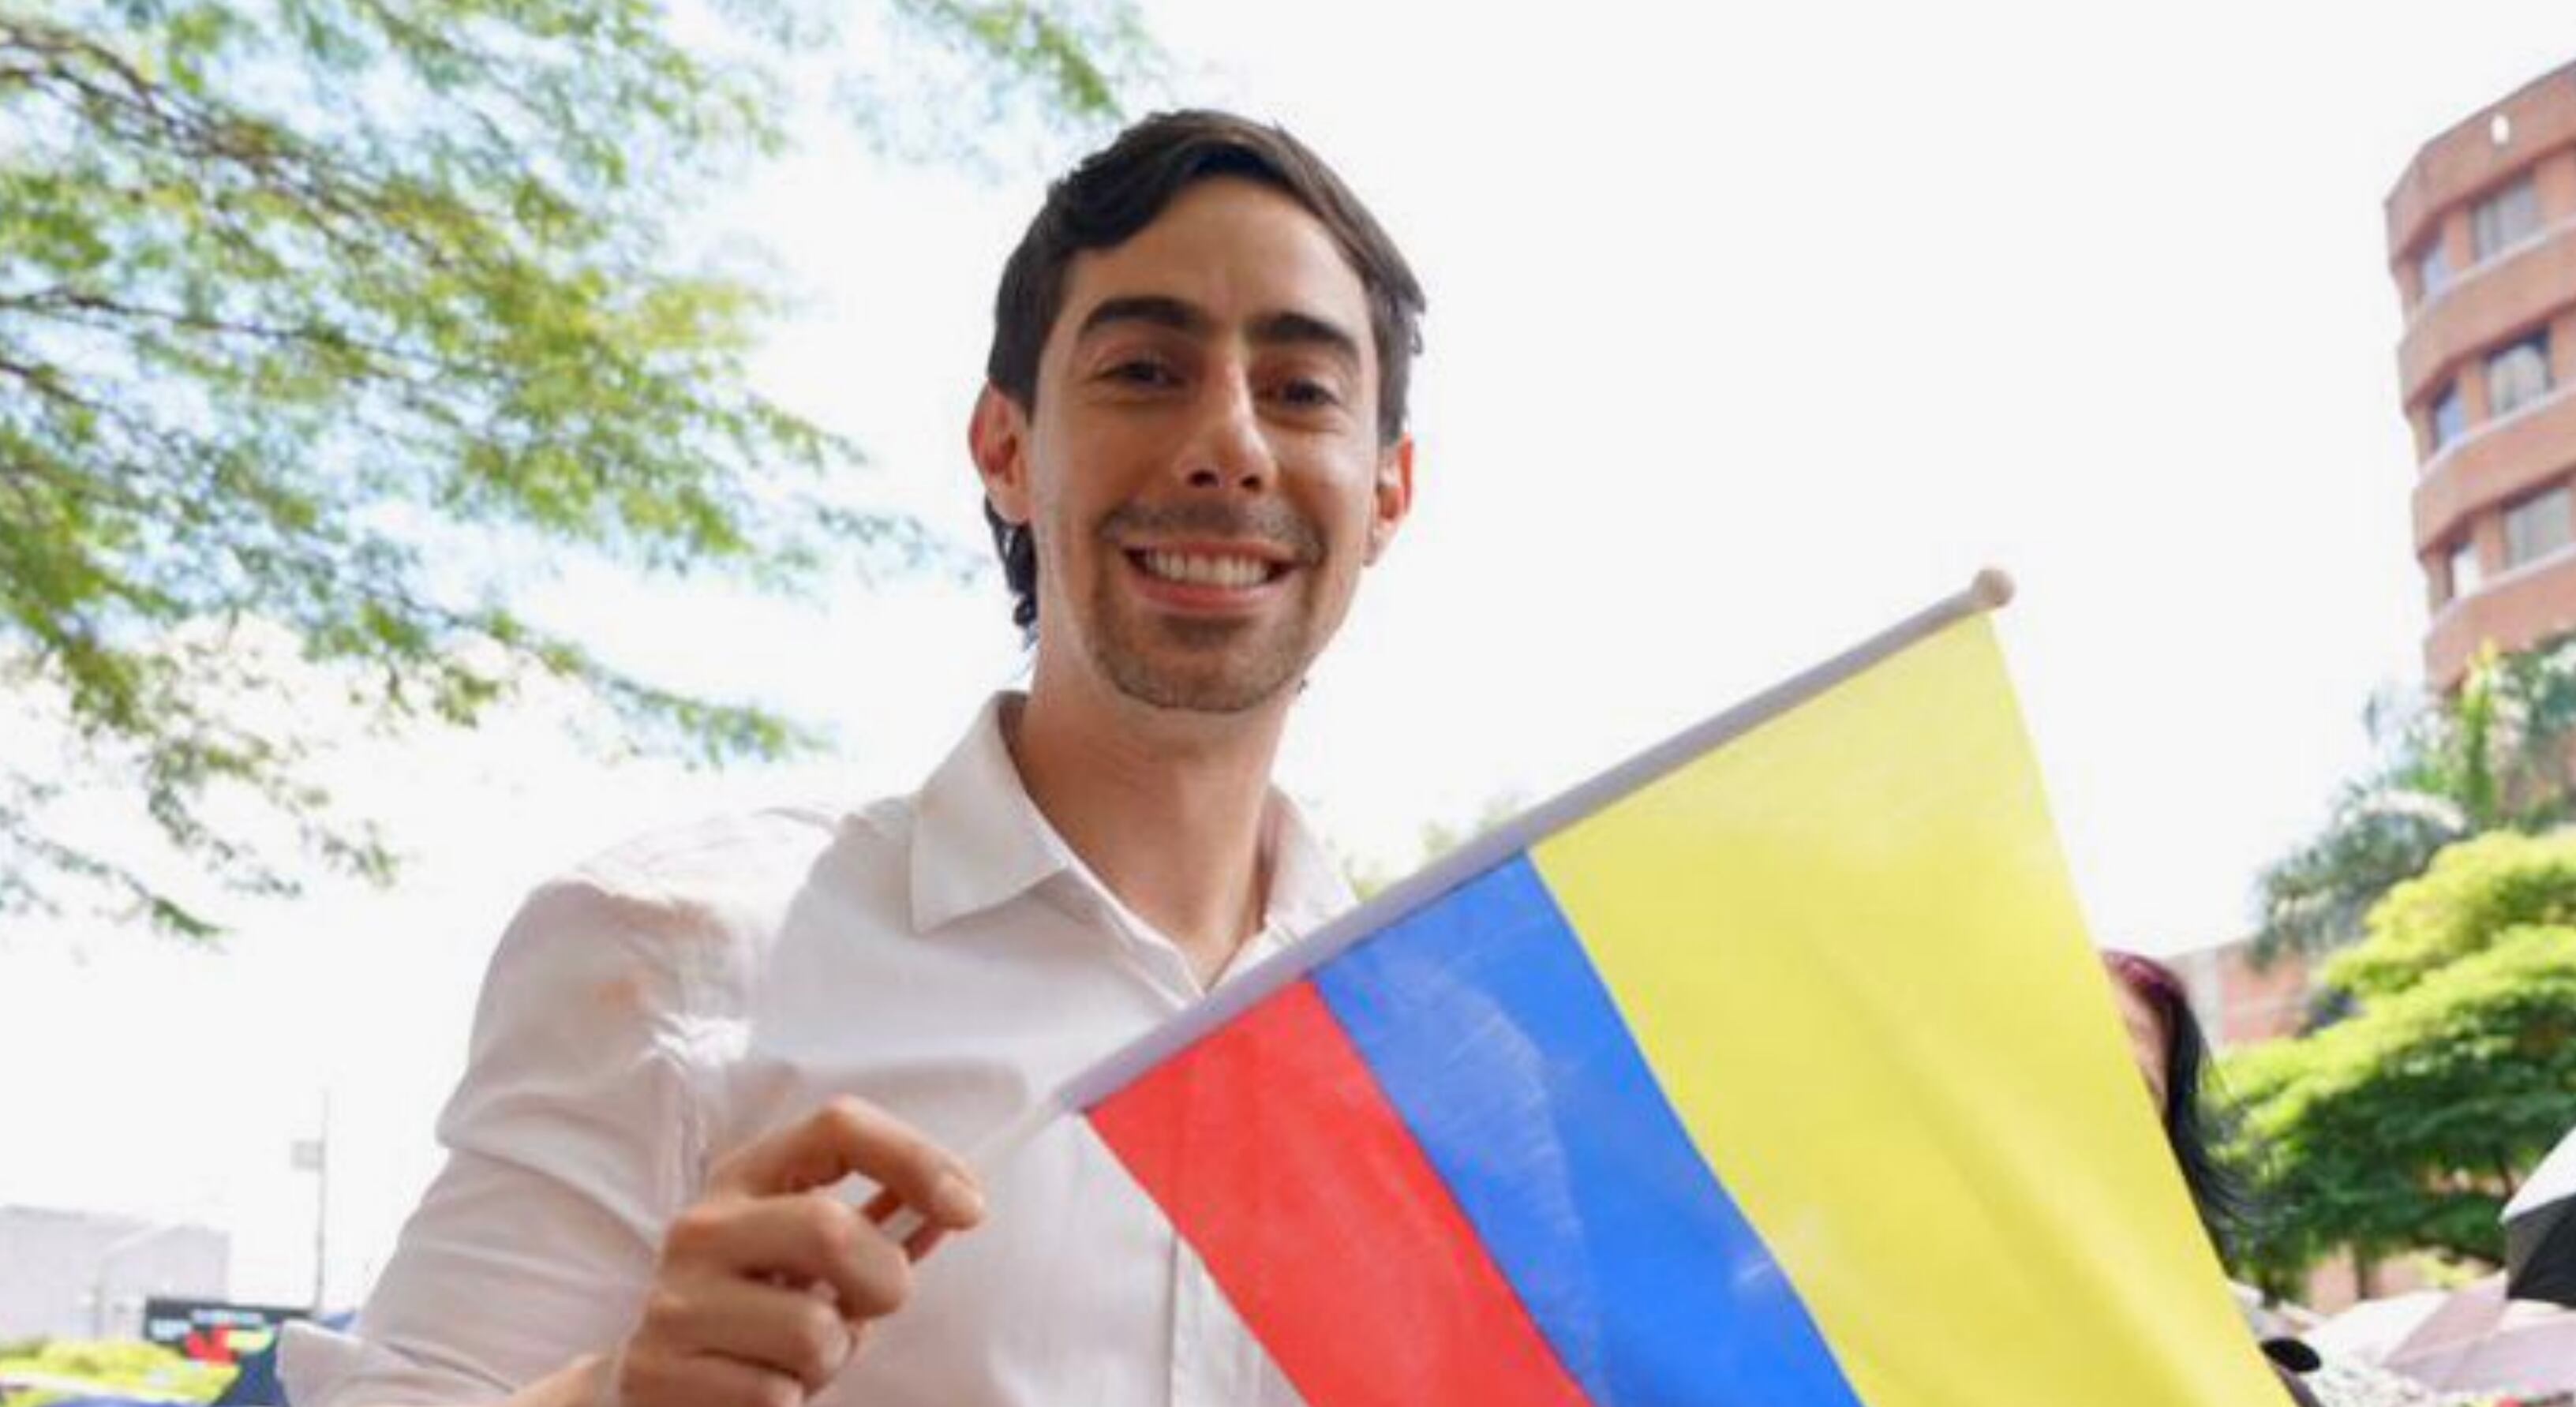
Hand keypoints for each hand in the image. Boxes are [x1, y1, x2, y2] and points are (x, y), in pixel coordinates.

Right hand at [606, 1097, 985, 1406]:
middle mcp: (702, 1227)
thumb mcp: (815, 1257)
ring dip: (832, 1360)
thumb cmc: (759, 1313)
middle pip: (831, 1228)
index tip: (969, 1209)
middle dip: (883, 1282)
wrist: (653, 1386)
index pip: (838, 1126)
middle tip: (872, 1308)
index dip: (916, 1158)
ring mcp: (673, 1299)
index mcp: (747, 1177)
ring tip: (798, 1356)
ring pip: (813, 1332)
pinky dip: (788, 1402)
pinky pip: (774, 1396)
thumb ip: (879, 1225)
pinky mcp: (656, 1370)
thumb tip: (960, 1203)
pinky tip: (759, 1387)